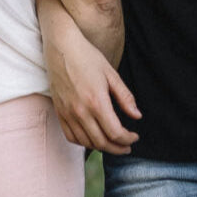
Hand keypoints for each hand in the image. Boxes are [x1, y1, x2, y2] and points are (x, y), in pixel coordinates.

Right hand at [45, 25, 140, 154]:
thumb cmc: (88, 57)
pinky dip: (84, 143)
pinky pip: (71, 136)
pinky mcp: (59, 112)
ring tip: (113, 144)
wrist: (61, 47)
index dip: (128, 139)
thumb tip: (137, 116)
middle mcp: (80, 111)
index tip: (135, 137)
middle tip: (127, 146)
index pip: (115, 133)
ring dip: (102, 148)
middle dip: (118, 148)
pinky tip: (93, 138)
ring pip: (86, 143)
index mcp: (96, 102)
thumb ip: (125, 97)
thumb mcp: (111, 74)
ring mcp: (67, 113)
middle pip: (101, 142)